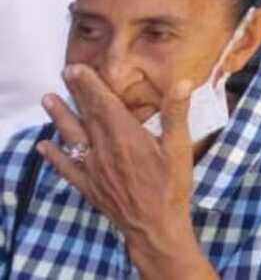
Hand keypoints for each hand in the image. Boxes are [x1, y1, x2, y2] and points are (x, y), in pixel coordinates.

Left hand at [39, 65, 199, 265]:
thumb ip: (177, 113)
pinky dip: (54, 155)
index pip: (103, 104)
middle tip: (65, 72)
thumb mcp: (180, 148)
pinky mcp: (89, 186)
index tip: (78, 68)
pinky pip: (67, 167)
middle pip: (86, 115)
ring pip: (72, 137)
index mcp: (126, 137)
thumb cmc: (171, 186)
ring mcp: (93, 169)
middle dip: (76, 93)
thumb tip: (183, 82)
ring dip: (59, 117)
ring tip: (48, 99)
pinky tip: (44, 146)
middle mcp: (104, 150)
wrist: (154, 226)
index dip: (90, 84)